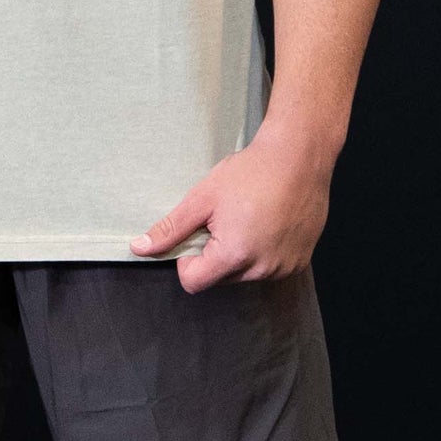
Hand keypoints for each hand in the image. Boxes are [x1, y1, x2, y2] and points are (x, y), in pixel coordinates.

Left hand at [129, 119, 333, 291]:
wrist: (299, 157)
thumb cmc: (251, 173)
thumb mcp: (203, 198)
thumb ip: (171, 229)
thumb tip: (139, 248)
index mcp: (234, 255)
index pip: (194, 283)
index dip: (187, 261)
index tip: (198, 234)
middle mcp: (262, 269)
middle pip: (220, 279)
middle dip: (216, 255)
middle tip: (226, 220)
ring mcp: (285, 268)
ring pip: (246, 274)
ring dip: (241, 254)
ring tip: (250, 219)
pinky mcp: (301, 262)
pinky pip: (271, 268)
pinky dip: (264, 252)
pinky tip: (269, 223)